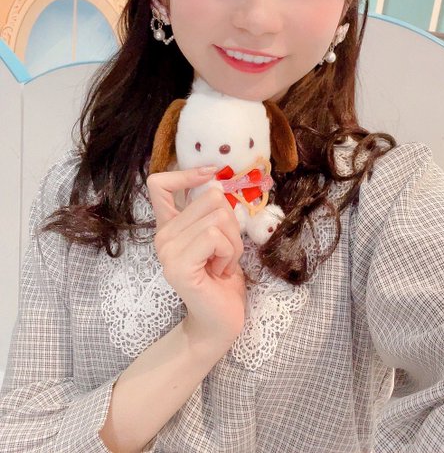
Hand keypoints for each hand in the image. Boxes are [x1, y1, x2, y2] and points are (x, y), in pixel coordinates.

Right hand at [147, 167, 246, 347]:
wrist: (220, 321)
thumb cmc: (223, 278)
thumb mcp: (221, 237)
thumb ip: (213, 212)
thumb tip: (218, 184)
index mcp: (169, 226)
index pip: (159, 184)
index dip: (186, 174)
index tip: (211, 173)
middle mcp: (162, 236)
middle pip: (210, 196)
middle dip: (232, 223)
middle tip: (224, 252)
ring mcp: (167, 250)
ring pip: (218, 216)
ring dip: (233, 242)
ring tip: (223, 264)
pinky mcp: (178, 265)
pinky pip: (215, 236)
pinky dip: (229, 252)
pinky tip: (220, 272)